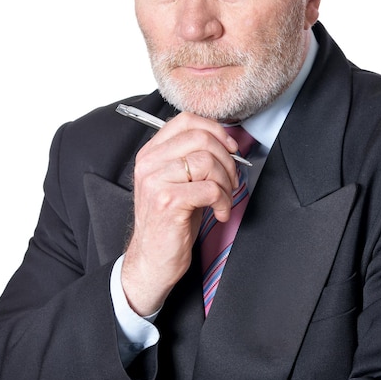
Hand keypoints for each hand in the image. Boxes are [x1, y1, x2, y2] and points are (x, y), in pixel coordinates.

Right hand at [122, 112, 238, 315]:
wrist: (152, 258)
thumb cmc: (170, 221)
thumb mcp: (178, 182)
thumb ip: (193, 157)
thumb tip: (228, 142)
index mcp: (151, 153)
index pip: (186, 120)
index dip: (216, 130)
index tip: (230, 148)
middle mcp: (149, 163)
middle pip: (201, 138)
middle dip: (227, 160)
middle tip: (230, 180)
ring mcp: (156, 181)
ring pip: (207, 162)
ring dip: (226, 183)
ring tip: (223, 199)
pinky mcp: (168, 201)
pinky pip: (210, 189)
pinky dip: (223, 201)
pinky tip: (219, 212)